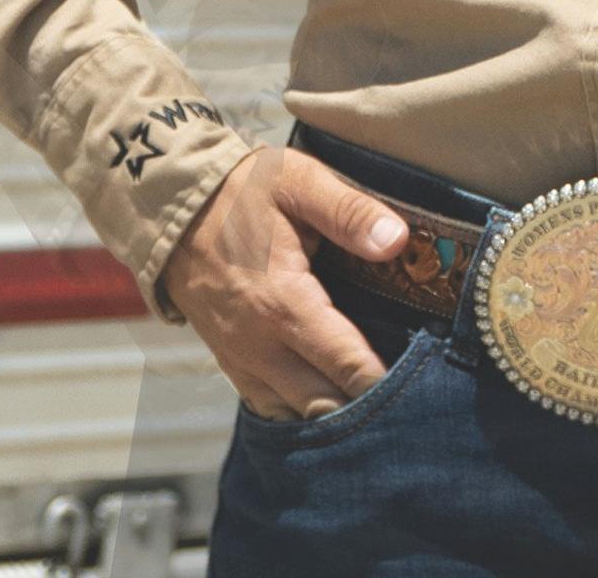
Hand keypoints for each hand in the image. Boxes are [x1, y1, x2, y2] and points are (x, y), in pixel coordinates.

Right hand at [160, 147, 409, 418]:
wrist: (173, 208)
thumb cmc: (242, 193)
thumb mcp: (298, 182)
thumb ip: (349, 211)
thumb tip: (397, 240)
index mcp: (285, 305)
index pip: (347, 366)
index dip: (386, 383)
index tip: (424, 386)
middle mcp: (261, 347)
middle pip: (324, 406)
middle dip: (366, 408)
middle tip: (410, 399)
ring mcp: (242, 361)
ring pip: (296, 415)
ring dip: (333, 414)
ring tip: (377, 402)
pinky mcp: (231, 362)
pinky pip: (270, 405)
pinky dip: (300, 410)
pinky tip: (329, 396)